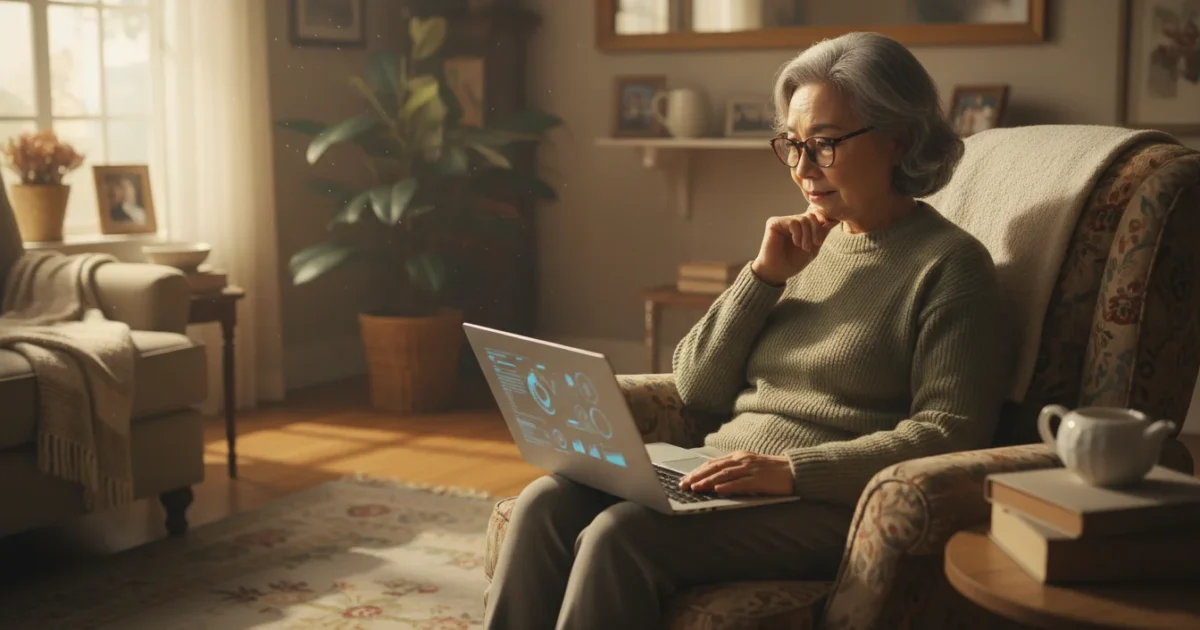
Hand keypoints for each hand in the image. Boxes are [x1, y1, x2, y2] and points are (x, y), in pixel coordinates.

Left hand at [679, 451, 794, 496]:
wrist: (794, 470)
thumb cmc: (772, 471)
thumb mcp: (749, 466)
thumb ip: (733, 470)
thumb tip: (714, 480)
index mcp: (738, 456)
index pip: (713, 463)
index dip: (697, 471)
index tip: (685, 478)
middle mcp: (742, 460)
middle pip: (715, 468)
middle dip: (697, 476)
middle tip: (683, 484)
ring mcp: (751, 469)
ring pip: (724, 475)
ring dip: (708, 482)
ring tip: (696, 488)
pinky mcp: (760, 480)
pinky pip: (741, 483)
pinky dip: (728, 486)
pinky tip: (718, 490)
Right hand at [751, 208, 837, 284]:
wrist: (778, 271)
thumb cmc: (794, 262)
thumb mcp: (814, 247)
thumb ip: (822, 233)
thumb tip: (833, 220)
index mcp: (801, 227)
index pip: (816, 216)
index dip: (824, 221)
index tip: (830, 228)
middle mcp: (792, 221)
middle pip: (811, 215)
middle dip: (816, 230)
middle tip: (816, 243)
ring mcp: (783, 221)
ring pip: (803, 219)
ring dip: (807, 235)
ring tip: (804, 247)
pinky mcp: (774, 223)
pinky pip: (793, 222)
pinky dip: (798, 233)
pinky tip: (796, 243)